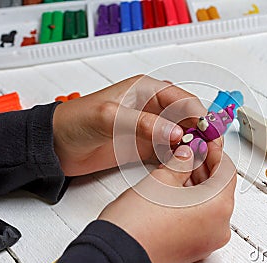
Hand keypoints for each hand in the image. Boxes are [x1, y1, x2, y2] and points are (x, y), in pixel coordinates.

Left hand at [53, 75, 206, 175]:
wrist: (56, 147)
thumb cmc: (75, 121)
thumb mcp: (109, 117)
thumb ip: (143, 124)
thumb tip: (174, 134)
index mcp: (146, 90)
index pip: (183, 99)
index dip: (199, 115)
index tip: (209, 133)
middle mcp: (152, 108)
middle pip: (188, 118)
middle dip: (201, 132)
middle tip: (210, 150)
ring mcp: (150, 128)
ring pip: (182, 135)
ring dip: (192, 146)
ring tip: (200, 161)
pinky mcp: (145, 146)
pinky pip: (170, 151)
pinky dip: (179, 158)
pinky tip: (184, 166)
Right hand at [98, 142, 236, 262]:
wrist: (117, 253)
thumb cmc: (137, 223)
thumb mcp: (161, 179)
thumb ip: (181, 162)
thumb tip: (187, 155)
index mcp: (217, 208)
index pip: (227, 170)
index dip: (215, 151)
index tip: (206, 142)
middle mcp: (219, 227)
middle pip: (220, 188)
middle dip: (206, 166)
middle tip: (192, 150)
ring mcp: (207, 240)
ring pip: (210, 203)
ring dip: (199, 183)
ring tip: (181, 167)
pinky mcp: (194, 247)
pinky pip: (201, 218)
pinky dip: (194, 201)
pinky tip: (178, 188)